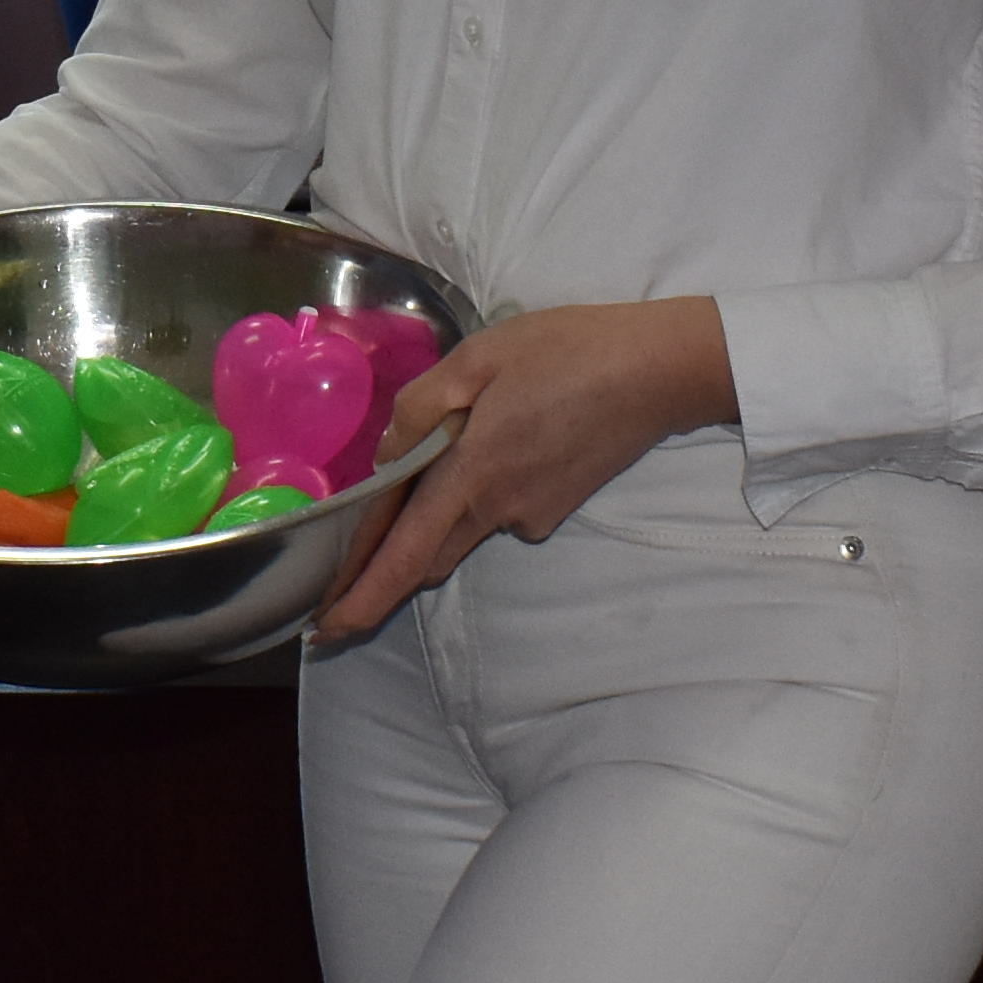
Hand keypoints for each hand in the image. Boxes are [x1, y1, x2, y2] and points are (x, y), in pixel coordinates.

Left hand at [310, 295, 737, 644]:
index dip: (363, 597)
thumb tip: (388, 456)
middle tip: (338, 581)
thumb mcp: (478, 358)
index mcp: (471, 473)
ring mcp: (532, 515)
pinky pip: (497, 512)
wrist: (657, 372)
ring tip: (418, 483)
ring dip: (431, 527)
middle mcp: (499, 509)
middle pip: (427, 557)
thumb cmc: (566, 352)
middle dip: (383, 574)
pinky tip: (495, 443)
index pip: (405, 555)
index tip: (325, 630)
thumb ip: (421, 408)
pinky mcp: (555, 509)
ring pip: (461, 533)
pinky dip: (477, 495)